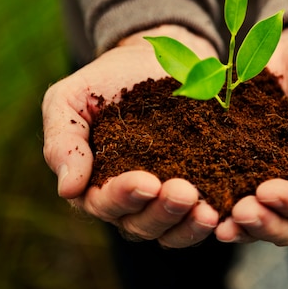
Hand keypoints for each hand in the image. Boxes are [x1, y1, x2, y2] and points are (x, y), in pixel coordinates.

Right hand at [41, 25, 220, 247]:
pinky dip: (210, 219)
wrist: (153, 59)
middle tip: (184, 193)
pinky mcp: (196, 188)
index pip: (104, 203)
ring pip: (172, 230)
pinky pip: (200, 217)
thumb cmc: (105, 81)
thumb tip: (68, 189)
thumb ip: (63, 141)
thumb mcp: (70, 100)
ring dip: (188, 224)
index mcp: (94, 183)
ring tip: (208, 210)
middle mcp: (129, 201)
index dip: (124, 196)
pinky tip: (224, 210)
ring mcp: (163, 198)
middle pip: (141, 224)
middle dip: (162, 212)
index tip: (147, 181)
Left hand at [214, 23, 287, 244]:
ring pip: (256, 216)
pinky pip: (228, 187)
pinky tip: (201, 201)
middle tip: (241, 210)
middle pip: (284, 225)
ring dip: (239, 223)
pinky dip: (216, 199)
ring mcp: (268, 177)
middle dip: (263, 222)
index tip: (268, 190)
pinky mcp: (240, 161)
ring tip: (218, 218)